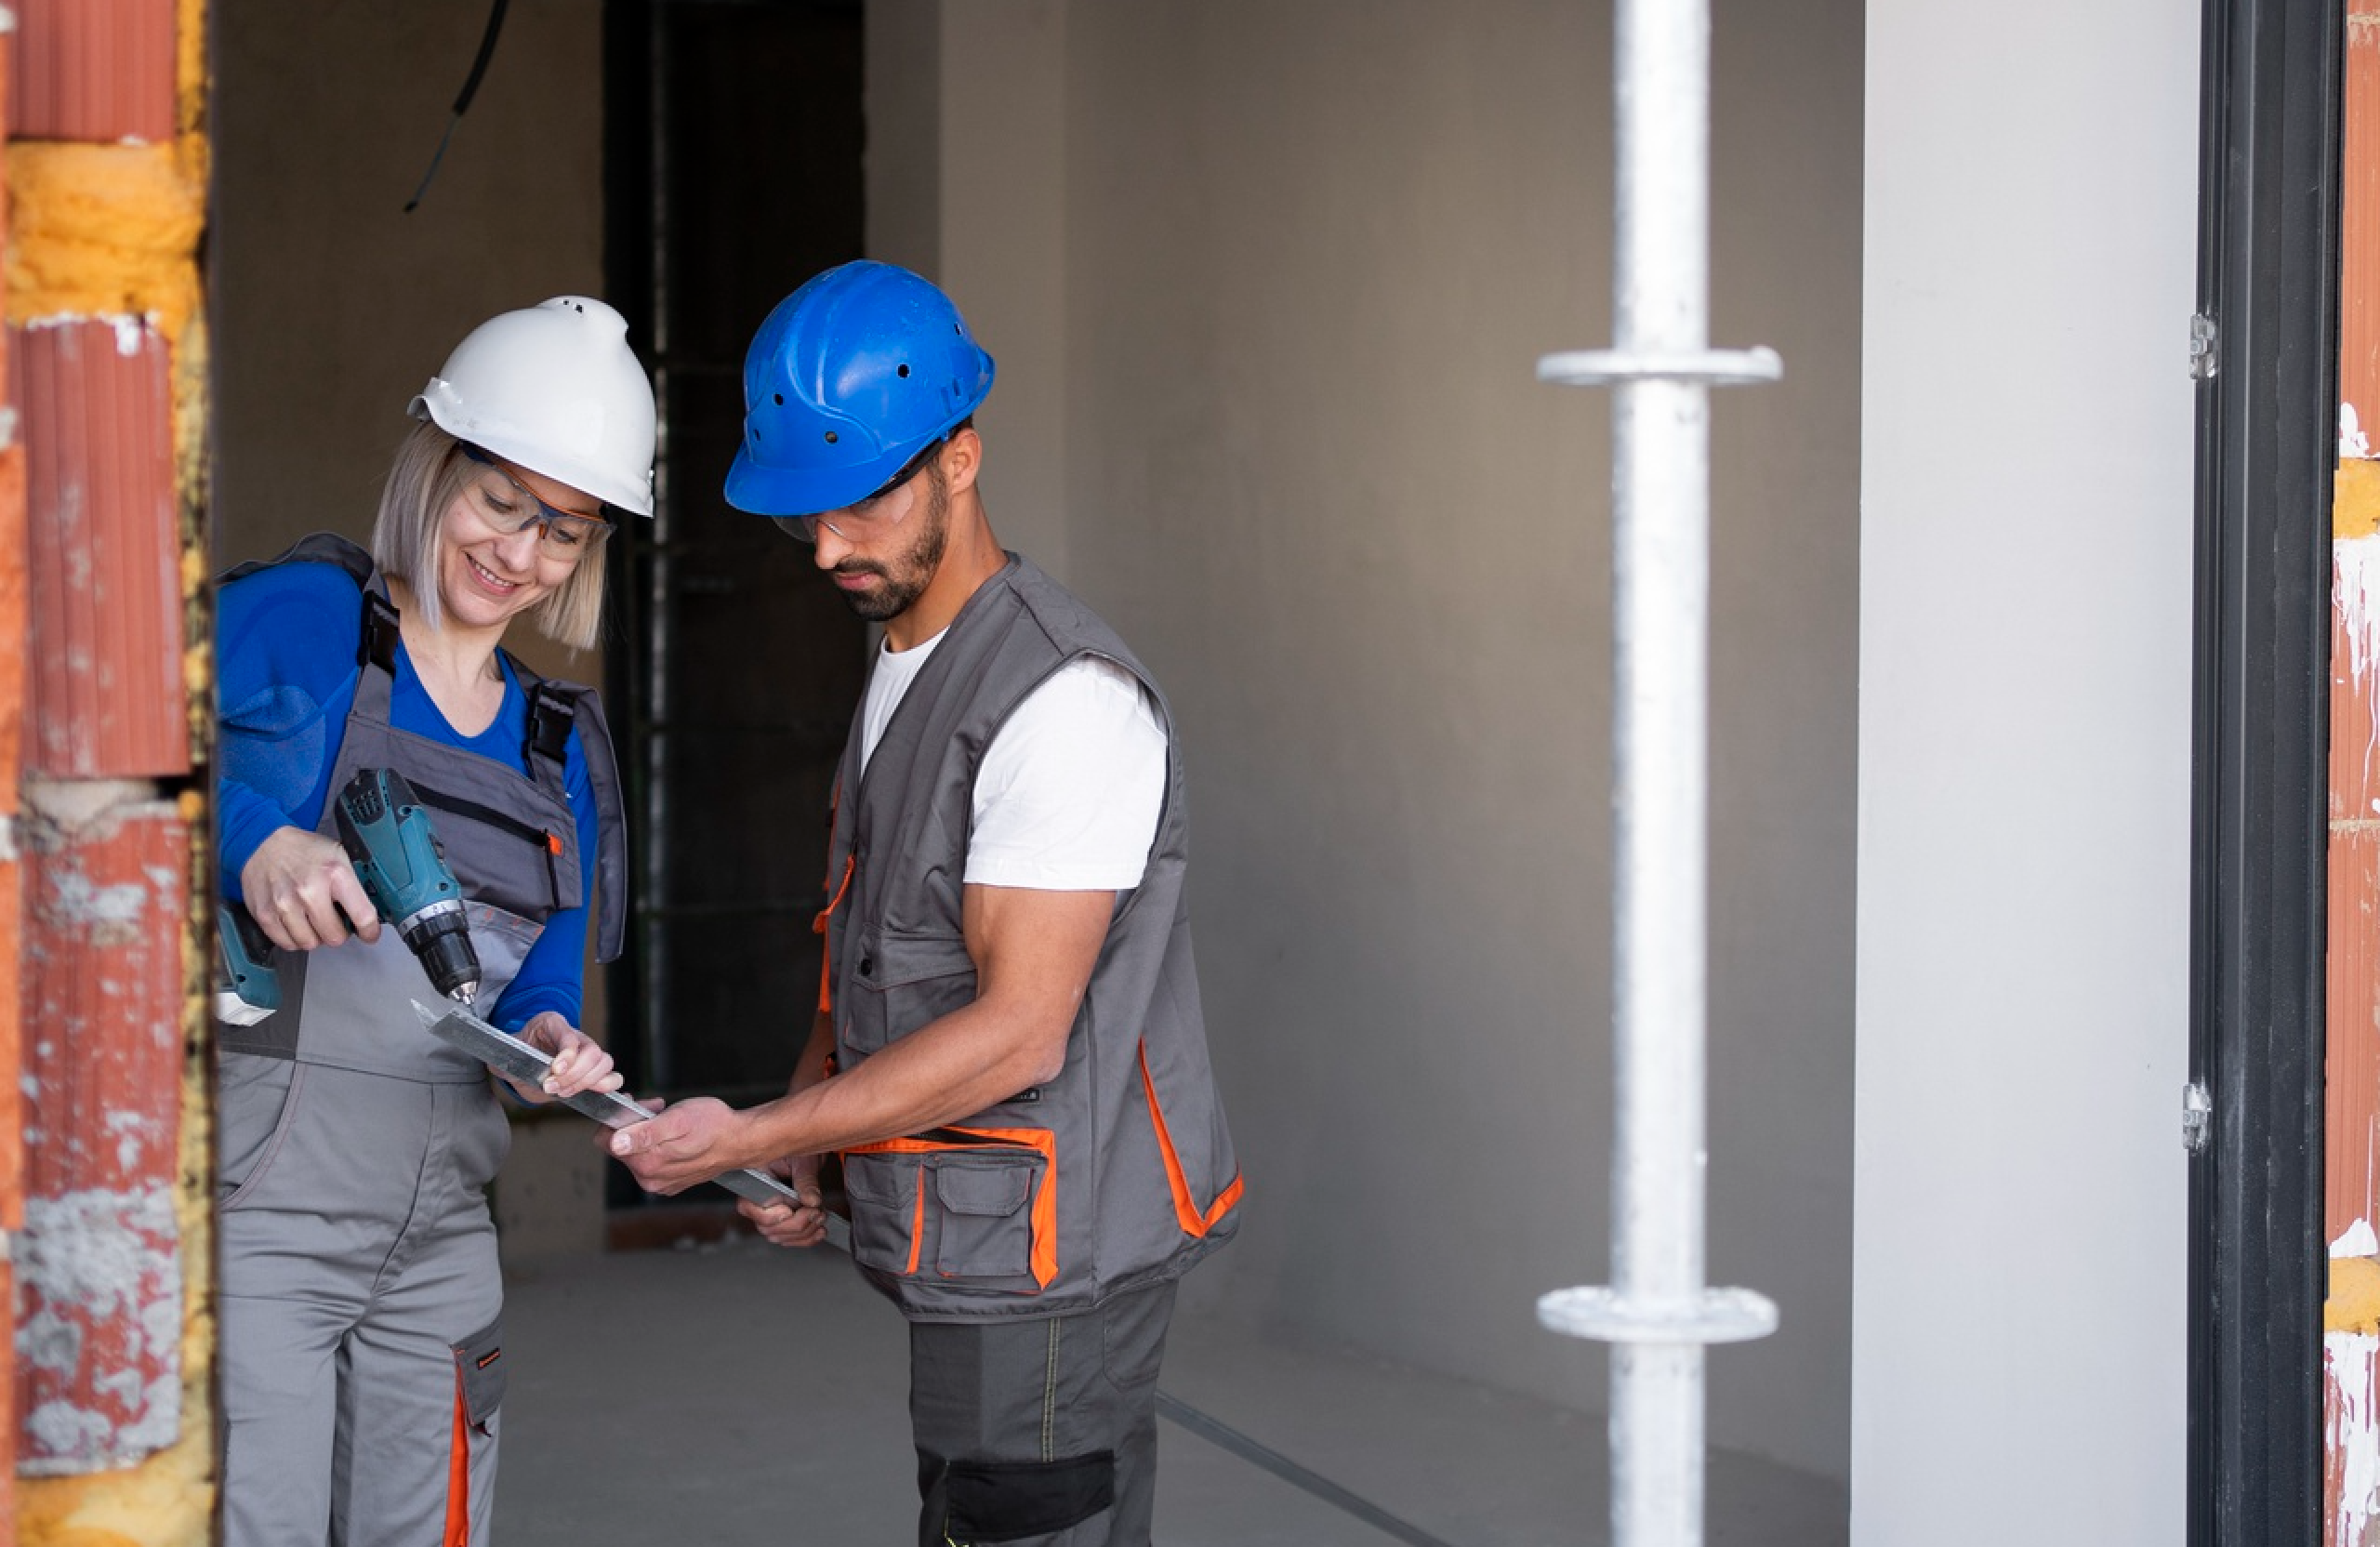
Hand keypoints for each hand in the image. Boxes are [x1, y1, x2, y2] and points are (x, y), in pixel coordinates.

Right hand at [240, 826, 379, 952]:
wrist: (263, 842)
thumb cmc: (303, 850)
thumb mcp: (339, 856)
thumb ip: (354, 885)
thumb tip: (370, 913)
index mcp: (335, 874)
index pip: (362, 916)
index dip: (370, 931)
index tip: (369, 934)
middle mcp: (309, 891)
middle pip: (335, 937)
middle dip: (339, 932)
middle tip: (335, 922)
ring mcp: (285, 904)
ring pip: (310, 944)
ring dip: (315, 936)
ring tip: (313, 921)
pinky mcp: (265, 914)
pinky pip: (286, 943)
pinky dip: (293, 938)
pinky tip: (296, 924)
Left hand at [511, 1012, 622, 1101]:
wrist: (523, 1063)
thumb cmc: (516, 1055)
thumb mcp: (505, 1053)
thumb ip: (504, 1059)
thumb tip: (501, 1068)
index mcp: (552, 1023)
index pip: (569, 1034)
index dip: (567, 1053)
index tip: (556, 1070)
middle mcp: (575, 1035)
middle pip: (592, 1051)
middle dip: (574, 1074)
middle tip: (551, 1087)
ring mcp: (587, 1053)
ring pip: (604, 1063)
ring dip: (586, 1083)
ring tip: (563, 1093)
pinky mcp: (593, 1071)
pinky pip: (612, 1077)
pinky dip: (605, 1088)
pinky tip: (589, 1095)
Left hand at [607, 1095, 747, 1195]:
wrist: (741, 1141)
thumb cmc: (714, 1125)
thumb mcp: (677, 1120)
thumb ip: (645, 1133)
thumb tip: (615, 1143)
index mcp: (647, 1163)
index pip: (607, 1141)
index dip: (617, 1118)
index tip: (636, 1103)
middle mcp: (650, 1178)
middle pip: (622, 1146)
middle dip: (635, 1123)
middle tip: (658, 1108)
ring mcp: (660, 1182)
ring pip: (637, 1152)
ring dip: (647, 1132)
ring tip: (670, 1119)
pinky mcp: (671, 1182)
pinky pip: (652, 1160)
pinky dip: (659, 1144)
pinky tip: (676, 1135)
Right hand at [738, 1156, 829, 1248]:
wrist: (810, 1150)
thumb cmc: (800, 1150)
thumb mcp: (803, 1160)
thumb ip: (806, 1180)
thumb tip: (811, 1201)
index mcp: (754, 1182)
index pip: (749, 1208)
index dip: (770, 1216)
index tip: (790, 1212)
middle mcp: (757, 1201)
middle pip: (768, 1228)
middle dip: (796, 1225)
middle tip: (816, 1213)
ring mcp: (770, 1213)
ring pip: (780, 1237)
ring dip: (804, 1233)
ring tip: (821, 1217)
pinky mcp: (783, 1221)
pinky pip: (790, 1239)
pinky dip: (806, 1239)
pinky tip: (819, 1231)